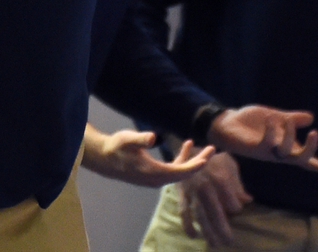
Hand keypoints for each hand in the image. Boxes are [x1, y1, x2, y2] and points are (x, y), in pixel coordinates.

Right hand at [80, 124, 213, 186]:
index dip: (195, 165)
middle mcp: (156, 179)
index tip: (208, 156)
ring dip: (191, 160)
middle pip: (184, 174)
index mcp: (153, 173)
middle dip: (199, 162)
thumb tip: (153, 137)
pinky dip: (181, 160)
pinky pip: (173, 170)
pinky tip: (185, 147)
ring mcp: (155, 179)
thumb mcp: (127, 139)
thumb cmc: (115, 147)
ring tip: (201, 146)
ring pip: (179, 172)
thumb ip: (141, 139)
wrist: (104, 158)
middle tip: (213, 149)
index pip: (180, 172)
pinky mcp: (153, 175)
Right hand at [178, 152, 250, 246]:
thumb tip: (248, 200)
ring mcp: (193, 192)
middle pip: (216, 213)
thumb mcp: (229, 164)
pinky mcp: (182, 194)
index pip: (232, 202)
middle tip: (229, 241)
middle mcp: (206, 187)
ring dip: (207, 232)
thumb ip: (238, 183)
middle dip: (223, 229)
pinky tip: (194, 236)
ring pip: (200, 216)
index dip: (236, 207)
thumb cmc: (214, 159)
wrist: (190, 151)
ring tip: (215, 244)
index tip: (236, 209)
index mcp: (220, 179)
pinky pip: (184, 212)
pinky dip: (188, 225)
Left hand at [208, 106, 317, 171]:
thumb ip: (292, 119)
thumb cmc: (250, 123)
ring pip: (284, 153)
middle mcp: (277, 152)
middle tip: (315, 133)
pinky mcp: (254, 148)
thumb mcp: (275, 118)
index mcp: (284, 146)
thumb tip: (311, 117)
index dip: (317, 163)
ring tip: (285, 119)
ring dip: (289, 135)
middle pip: (298, 159)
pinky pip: (267, 144)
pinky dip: (272, 131)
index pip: (303, 158)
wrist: (226, 122)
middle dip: (310, 150)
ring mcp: (266, 152)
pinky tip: (272, 119)